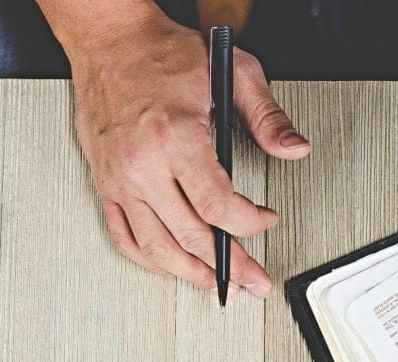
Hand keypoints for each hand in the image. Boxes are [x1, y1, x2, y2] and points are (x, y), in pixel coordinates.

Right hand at [62, 7, 310, 296]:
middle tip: (253, 279)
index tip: (266, 221)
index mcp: (176, 138)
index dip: (249, 225)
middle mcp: (142, 165)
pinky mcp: (104, 184)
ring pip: (156, 248)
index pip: (218, 206)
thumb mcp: (232, 71)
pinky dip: (151, 260)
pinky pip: (124, 237)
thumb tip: (294, 147)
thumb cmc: (163, 54)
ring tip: (217, 284)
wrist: (111, 41)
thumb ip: (267, 116)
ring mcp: (120, 179)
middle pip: (191, 236)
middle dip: (231, 265)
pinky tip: (172, 266)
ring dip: (190, 274)